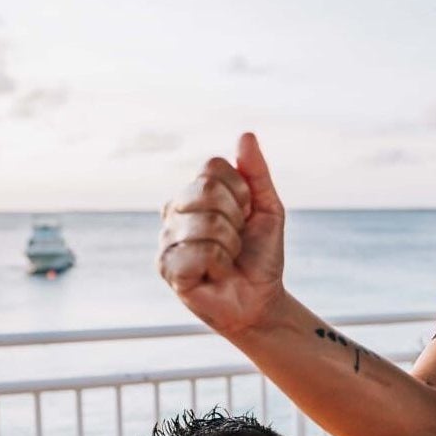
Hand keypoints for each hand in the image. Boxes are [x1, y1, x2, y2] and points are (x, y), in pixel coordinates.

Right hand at [157, 133, 285, 334]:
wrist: (261, 299)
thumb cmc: (261, 256)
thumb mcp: (269, 209)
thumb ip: (257, 173)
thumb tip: (246, 135)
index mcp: (196, 193)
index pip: (213, 167)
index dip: (241, 192)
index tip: (246, 215)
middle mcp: (175, 211)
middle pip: (206, 189)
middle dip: (236, 218)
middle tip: (237, 240)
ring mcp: (167, 239)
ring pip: (206, 223)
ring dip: (230, 245)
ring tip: (227, 259)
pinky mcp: (166, 267)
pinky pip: (198, 252)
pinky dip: (219, 265)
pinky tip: (215, 274)